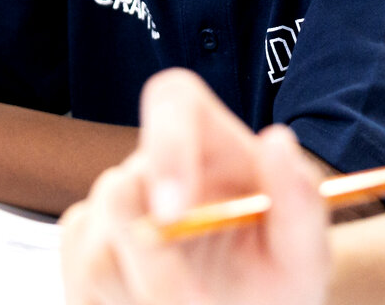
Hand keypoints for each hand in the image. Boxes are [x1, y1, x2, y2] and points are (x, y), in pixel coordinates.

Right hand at [59, 69, 328, 304]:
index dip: (164, 142)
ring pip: (94, 249)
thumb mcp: (305, 249)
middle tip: (199, 301)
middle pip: (117, 193)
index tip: (175, 213)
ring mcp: (111, 208)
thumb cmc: (281, 274)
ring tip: (190, 302)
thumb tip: (277, 140)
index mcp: (210, 143)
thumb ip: (300, 200)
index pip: (172, 99)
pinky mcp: (85, 248)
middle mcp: (152, 166)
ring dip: (140, 293)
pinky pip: (78, 279)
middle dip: (156, 262)